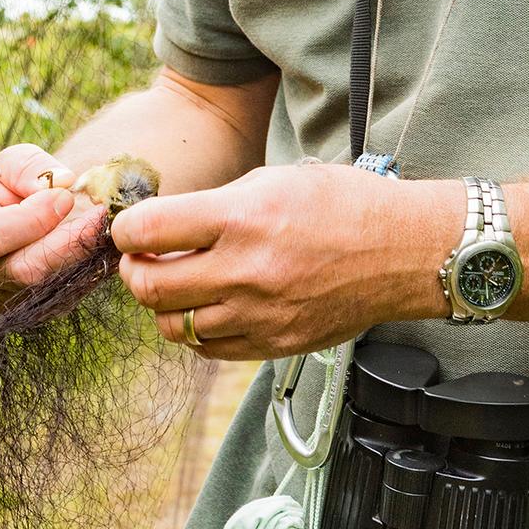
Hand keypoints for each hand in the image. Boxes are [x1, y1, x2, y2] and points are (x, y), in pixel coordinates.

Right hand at [0, 142, 106, 306]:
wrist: (5, 213)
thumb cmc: (5, 182)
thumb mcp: (11, 162)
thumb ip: (32, 168)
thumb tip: (63, 184)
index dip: (33, 220)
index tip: (66, 196)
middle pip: (25, 271)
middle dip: (69, 242)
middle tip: (100, 216)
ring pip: (48, 286)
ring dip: (81, 257)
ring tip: (101, 227)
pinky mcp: (26, 307)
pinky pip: (61, 296)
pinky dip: (83, 271)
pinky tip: (95, 246)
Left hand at [111, 162, 462, 360]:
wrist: (404, 251)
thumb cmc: (344, 205)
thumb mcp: (275, 180)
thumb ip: (214, 207)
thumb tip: (163, 226)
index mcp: (242, 217)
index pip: (147, 230)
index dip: (125, 230)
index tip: (128, 229)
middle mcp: (246, 269)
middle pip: (149, 286)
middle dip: (133, 270)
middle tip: (141, 260)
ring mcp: (260, 313)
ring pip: (173, 325)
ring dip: (164, 304)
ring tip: (178, 285)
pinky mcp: (275, 343)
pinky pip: (210, 348)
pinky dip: (197, 330)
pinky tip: (209, 307)